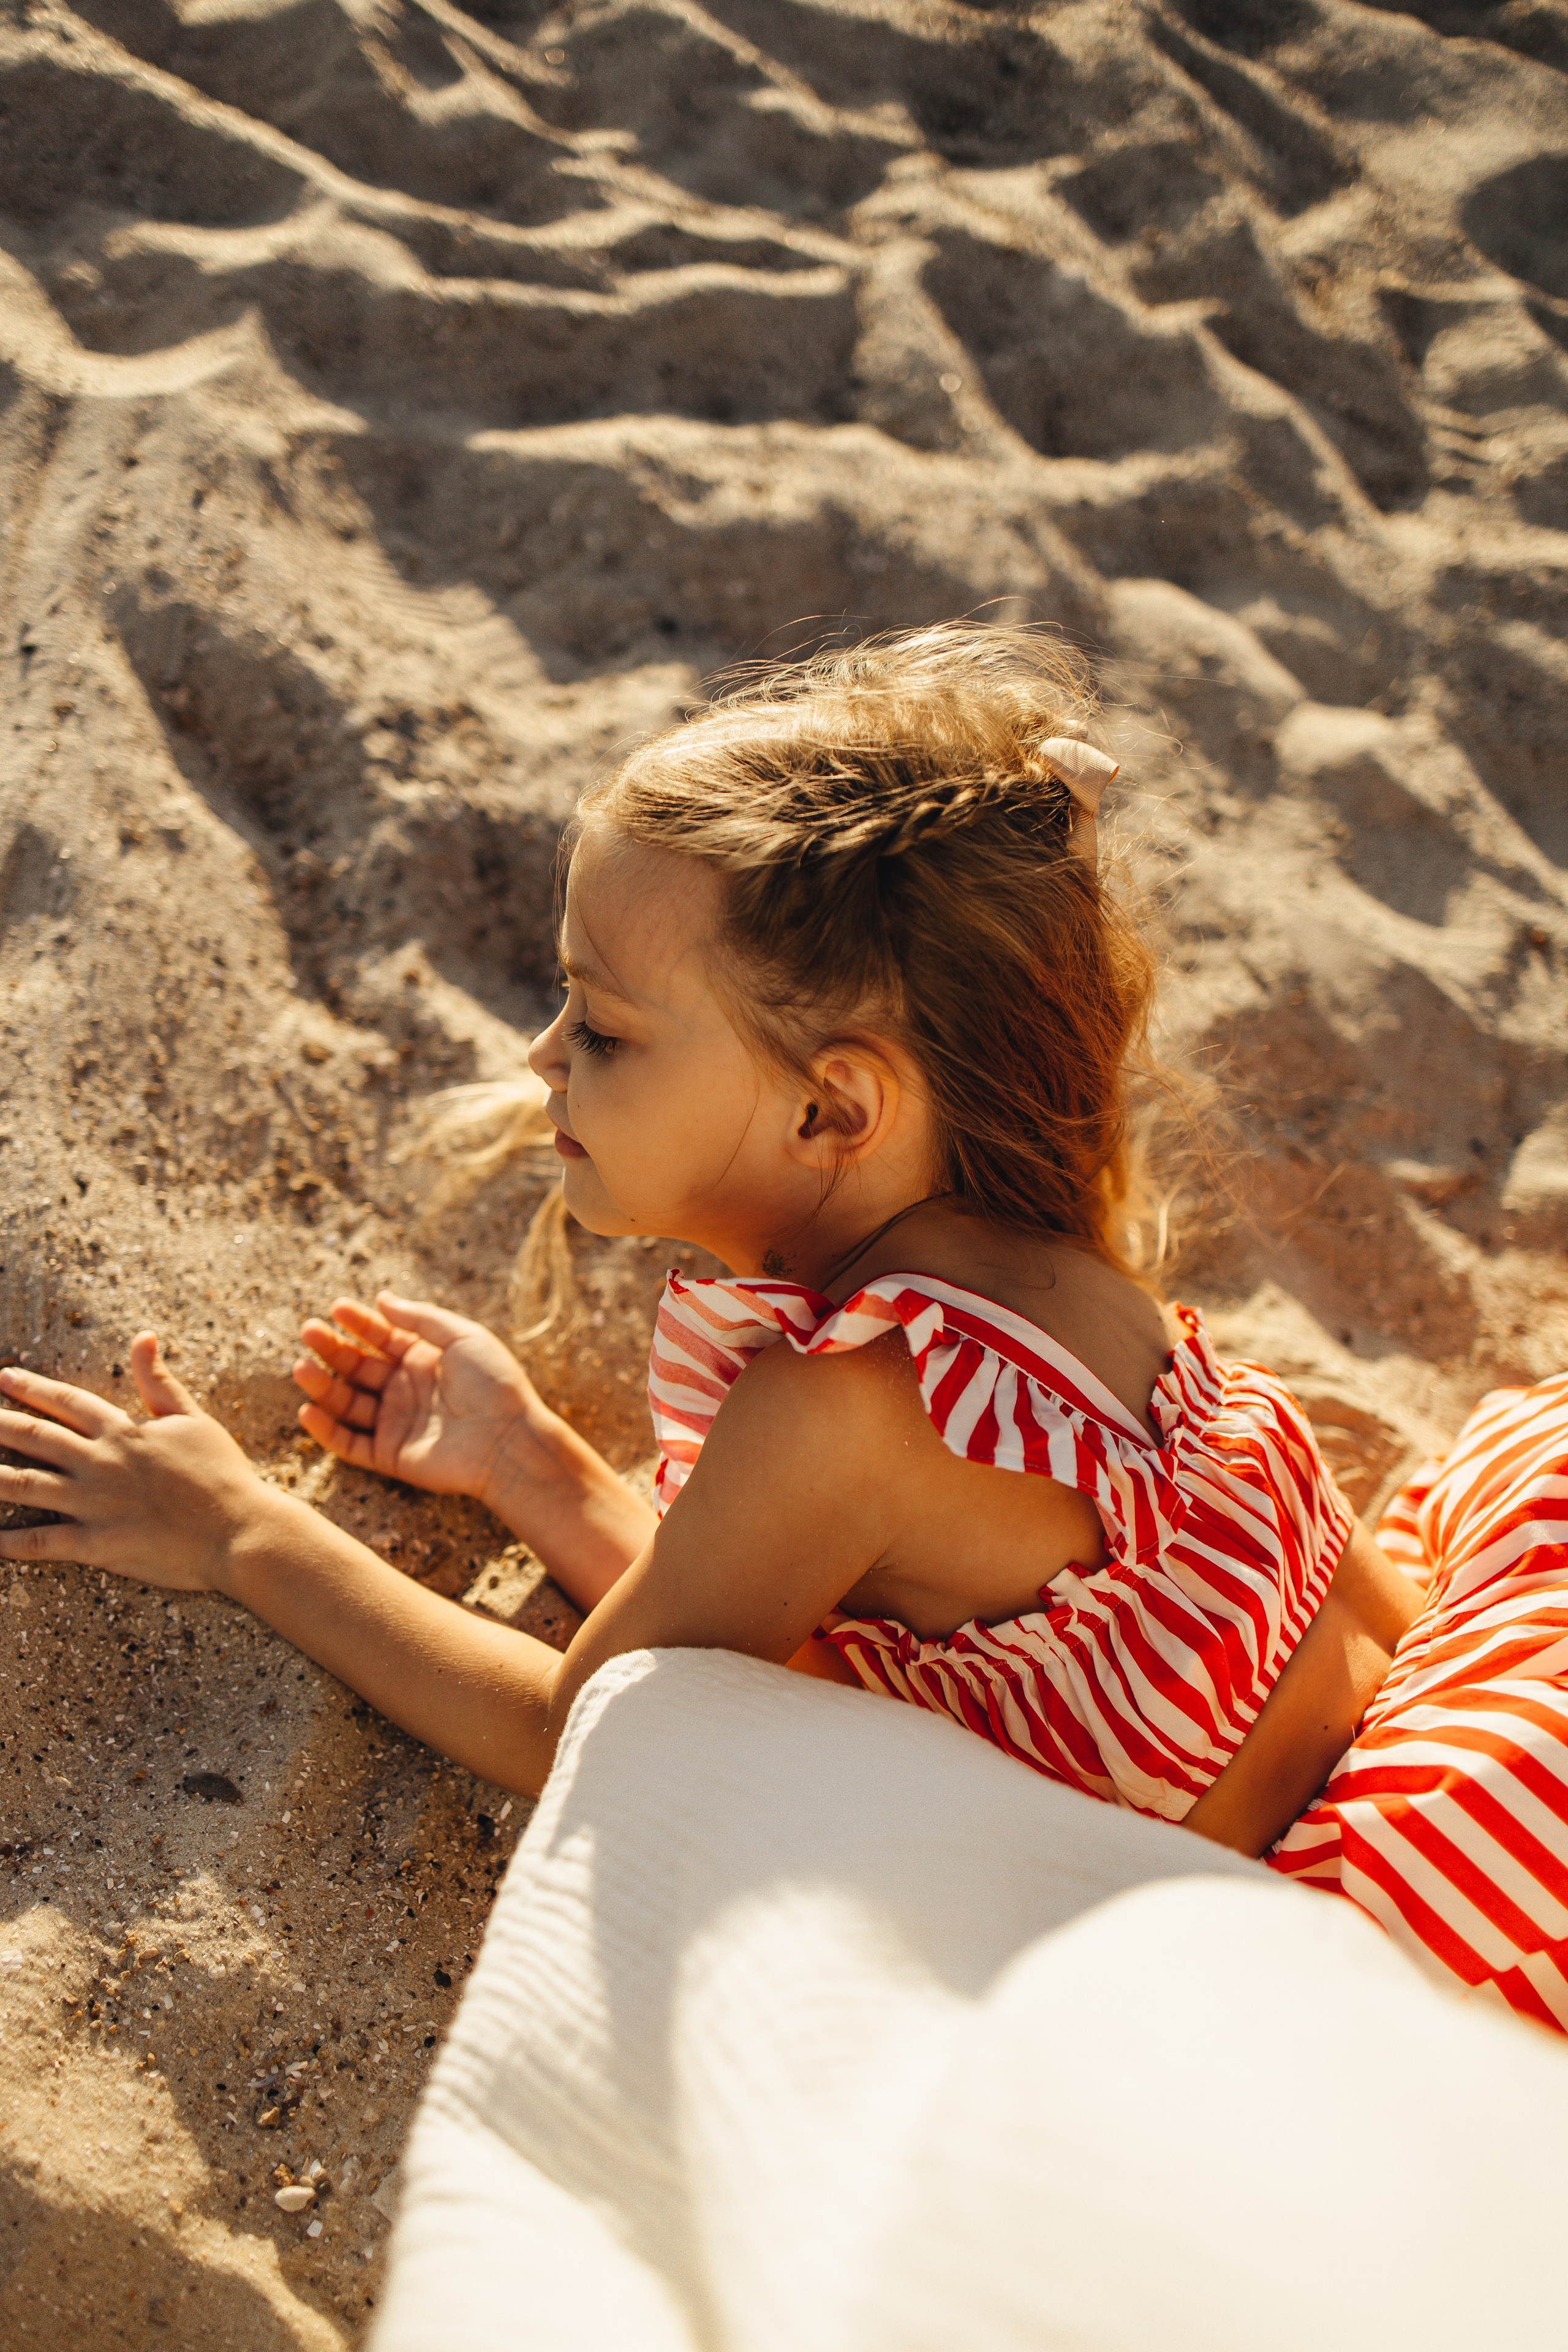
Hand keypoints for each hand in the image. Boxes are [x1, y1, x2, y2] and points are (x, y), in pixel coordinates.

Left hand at [0, 1336, 269, 1589]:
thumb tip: (143, 1337)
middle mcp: (101, 1463)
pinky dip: (10, 1542)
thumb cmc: (223, 1474)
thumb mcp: (193, 1418)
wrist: (240, 1530)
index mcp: (124, 1431)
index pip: (67, 1402)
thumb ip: (160, 1381)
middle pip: (35, 1438)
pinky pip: (42, 1541)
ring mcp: (95, 1504)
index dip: (32, 1388)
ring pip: (26, 1485)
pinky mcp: (97, 1544)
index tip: (4, 1378)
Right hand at [293, 1293, 545, 1509]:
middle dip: (332, 1349)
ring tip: (301, 1367)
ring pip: (348, 1403)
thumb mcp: (463, 1337)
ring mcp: (396, 1422)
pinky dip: (327, 1431)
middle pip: (358, 1367)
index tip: (336, 1308)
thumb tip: (382, 1299)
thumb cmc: (493, 1384)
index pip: (382, 1337)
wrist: (509, 1439)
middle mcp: (406, 1390)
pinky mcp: (390, 1455)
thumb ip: (421, 1319)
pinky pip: (350, 1443)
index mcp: (424, 1359)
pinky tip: (309, 1410)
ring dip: (322, 1386)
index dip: (359, 1322)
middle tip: (308, 1331)